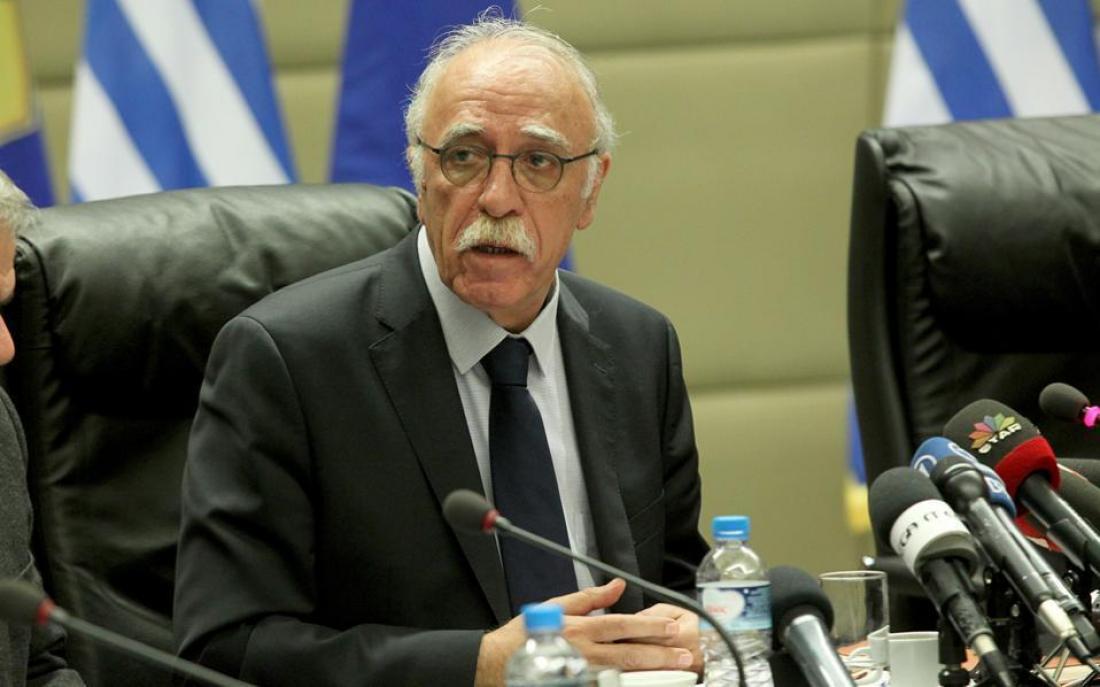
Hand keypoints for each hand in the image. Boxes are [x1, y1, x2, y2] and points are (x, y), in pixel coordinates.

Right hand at [474, 580, 694, 685]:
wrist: (499, 664)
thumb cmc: (526, 635)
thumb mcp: (556, 606)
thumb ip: (590, 597)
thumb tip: (617, 585)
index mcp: (580, 628)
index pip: (622, 625)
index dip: (649, 627)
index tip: (671, 628)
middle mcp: (584, 653)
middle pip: (630, 654)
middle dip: (660, 654)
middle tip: (684, 654)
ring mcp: (583, 675)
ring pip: (624, 674)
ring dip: (651, 673)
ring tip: (674, 671)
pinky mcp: (579, 686)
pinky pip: (609, 686)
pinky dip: (627, 684)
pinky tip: (644, 683)